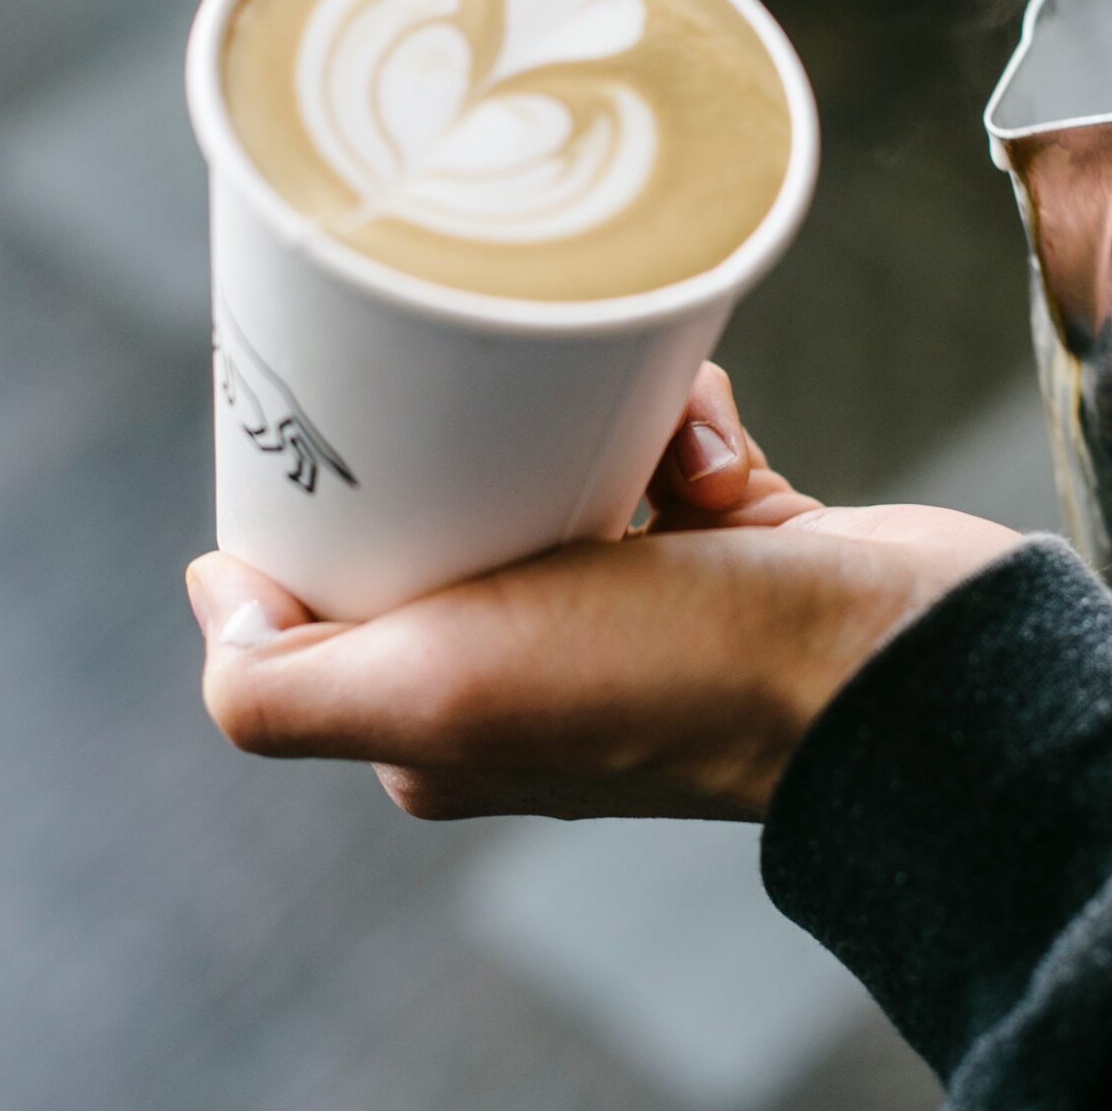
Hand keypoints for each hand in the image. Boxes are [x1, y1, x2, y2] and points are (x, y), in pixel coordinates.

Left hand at [183, 364, 1018, 821]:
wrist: (896, 668)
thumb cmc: (671, 681)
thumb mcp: (438, 691)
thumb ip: (285, 687)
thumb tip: (215, 597)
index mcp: (439, 723)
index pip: (338, 586)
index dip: (339, 491)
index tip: (364, 410)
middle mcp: (525, 674)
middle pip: (451, 500)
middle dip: (477, 428)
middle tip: (511, 387)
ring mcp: (629, 612)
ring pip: (561, 452)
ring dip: (599, 414)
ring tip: (656, 433)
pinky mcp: (722, 552)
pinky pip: (665, 443)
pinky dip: (686, 423)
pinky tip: (719, 455)